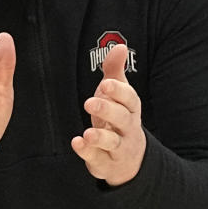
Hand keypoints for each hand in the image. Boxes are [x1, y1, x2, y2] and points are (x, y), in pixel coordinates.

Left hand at [71, 44, 145, 185]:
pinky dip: (88, 153)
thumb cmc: (119, 118)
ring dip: (100, 137)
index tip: (105, 83)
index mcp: (130, 109)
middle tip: (89, 102)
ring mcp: (118, 148)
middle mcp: (128, 128)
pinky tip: (77, 143)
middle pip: (123, 119)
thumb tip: (119, 45)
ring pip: (113, 143)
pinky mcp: (105, 163)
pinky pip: (98, 159)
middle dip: (108, 110)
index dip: (119, 91)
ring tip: (88, 133)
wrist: (130, 159)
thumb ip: (115, 70)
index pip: (130, 99)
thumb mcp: (118, 94)